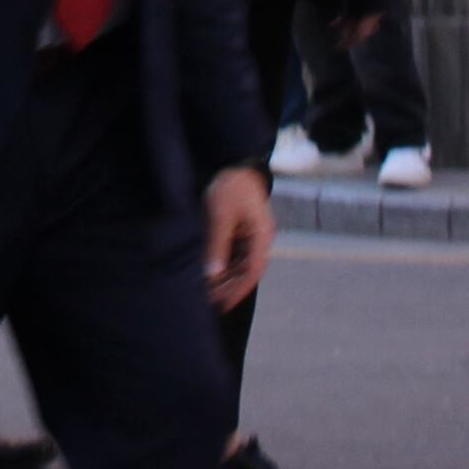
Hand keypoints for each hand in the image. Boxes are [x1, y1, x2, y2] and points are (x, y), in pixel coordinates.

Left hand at [203, 168, 275, 311]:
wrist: (236, 164)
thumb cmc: (231, 186)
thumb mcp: (221, 215)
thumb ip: (218, 244)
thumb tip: (212, 274)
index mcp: (261, 236)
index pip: (253, 271)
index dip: (239, 290)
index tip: (223, 304)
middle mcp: (260, 240)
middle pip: (247, 272)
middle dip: (230, 288)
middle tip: (210, 303)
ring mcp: (252, 237)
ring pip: (240, 266)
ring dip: (226, 280)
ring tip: (208, 294)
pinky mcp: (242, 233)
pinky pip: (235, 256)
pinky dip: (224, 268)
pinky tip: (211, 277)